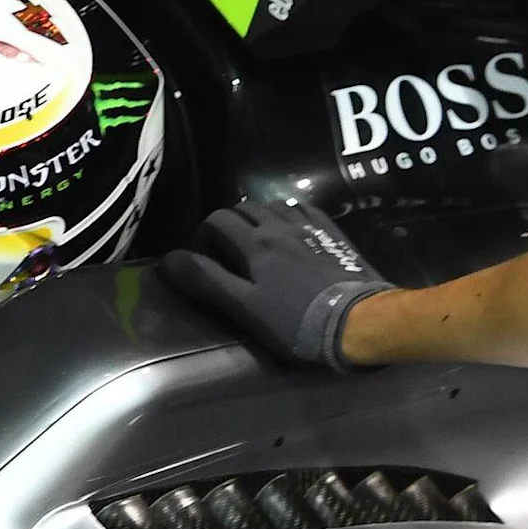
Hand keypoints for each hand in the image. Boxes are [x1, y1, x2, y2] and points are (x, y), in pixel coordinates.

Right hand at [161, 198, 389, 369]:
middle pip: (245, 209)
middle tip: (224, 251)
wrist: (358, 320)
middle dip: (227, 225)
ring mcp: (311, 227)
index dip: (202, 235)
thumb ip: (207, 281)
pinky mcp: (334, 234)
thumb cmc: (296, 321)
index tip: (201, 258)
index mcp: (255, 243)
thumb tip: (169, 260)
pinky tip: (292, 230)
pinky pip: (306, 211)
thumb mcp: (244, 307)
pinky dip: (290, 215)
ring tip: (255, 240)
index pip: (217, 220)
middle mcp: (280, 226)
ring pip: (275, 206)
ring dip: (258, 217)